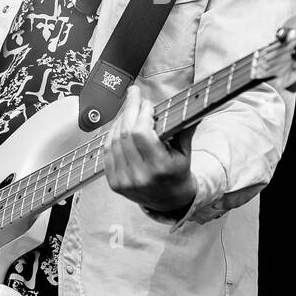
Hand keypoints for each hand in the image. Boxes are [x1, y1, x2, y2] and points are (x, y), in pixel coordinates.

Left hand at [104, 86, 195, 216]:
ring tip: (129, 108)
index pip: (141, 133)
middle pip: (126, 133)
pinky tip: (120, 125)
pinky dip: (112, 134)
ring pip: (114, 140)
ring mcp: (123, 181)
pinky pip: (107, 151)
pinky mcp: (113, 182)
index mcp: (159, 168)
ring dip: (120, 120)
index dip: (142, 113)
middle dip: (130, 109)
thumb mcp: (185, 152)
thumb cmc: (178, 172)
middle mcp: (139, 176)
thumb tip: (188, 101)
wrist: (169, 201)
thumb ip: (183, 127)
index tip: (147, 102)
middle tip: (134, 94)